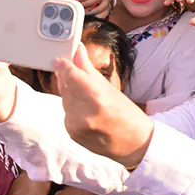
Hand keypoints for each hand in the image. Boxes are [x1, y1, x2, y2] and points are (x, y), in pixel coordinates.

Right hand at [49, 0, 109, 16]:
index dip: (101, 16)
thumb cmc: (64, 2)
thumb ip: (83, 17)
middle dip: (99, 10)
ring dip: (88, 4)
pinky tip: (75, 1)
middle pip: (106, 2)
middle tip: (88, 15)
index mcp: (95, 4)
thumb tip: (89, 26)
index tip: (92, 22)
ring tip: (79, 7)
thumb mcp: (75, 13)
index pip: (106, 9)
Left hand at [54, 44, 153, 166]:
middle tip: (75, 74)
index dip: (64, 66)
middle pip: (66, 87)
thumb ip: (89, 70)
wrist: (134, 143)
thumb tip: (78, 50)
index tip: (59, 60)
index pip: (72, 76)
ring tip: (88, 97)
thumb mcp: (111, 88)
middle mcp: (84, 114)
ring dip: (70, 94)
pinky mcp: (72, 134)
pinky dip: (72, 108)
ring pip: (64, 101)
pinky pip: (66, 113)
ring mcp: (76, 126)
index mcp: (97, 98)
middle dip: (68, 79)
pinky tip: (86, 110)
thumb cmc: (126, 113)